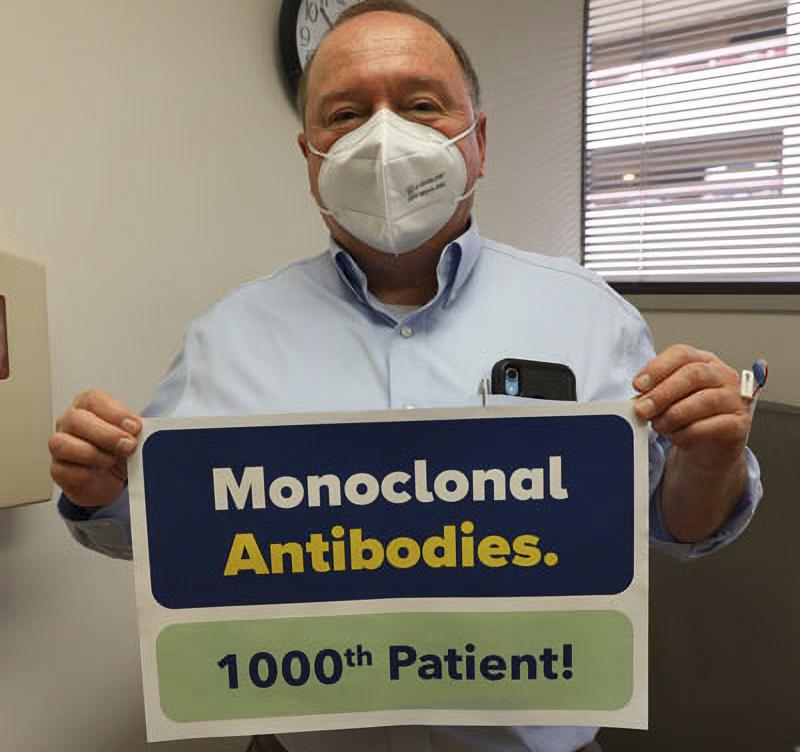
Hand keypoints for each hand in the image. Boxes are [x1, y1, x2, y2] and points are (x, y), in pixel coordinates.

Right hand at [49, 389, 141, 507]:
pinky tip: (99, 473)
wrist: (111, 479)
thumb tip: (144, 431)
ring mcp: (60, 445)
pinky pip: (64, 470)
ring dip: (92, 454)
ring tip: (112, 460)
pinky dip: (85, 474)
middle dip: (107, 434)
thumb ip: (136, 431)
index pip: (94, 399)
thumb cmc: (119, 450)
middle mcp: (70, 422)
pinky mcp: (57, 469)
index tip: (135, 426)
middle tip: (128, 445)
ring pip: (62, 444)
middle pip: (76, 419)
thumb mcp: (132, 436)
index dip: (115, 413)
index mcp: (89, 406)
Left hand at [632, 344, 749, 473]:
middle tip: (642, 410)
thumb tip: (638, 400)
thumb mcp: (668, 401)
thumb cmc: (687, 418)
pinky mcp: (741, 423)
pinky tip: (677, 436)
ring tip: (658, 426)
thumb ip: (655, 395)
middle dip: (663, 393)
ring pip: (705, 400)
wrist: (707, 449)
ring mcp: (735, 398)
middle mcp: (723, 375)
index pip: (682, 354)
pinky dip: (690, 431)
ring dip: (675, 414)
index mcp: (703, 362)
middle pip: (694, 374)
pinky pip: (716, 424)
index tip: (637, 385)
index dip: (657, 368)